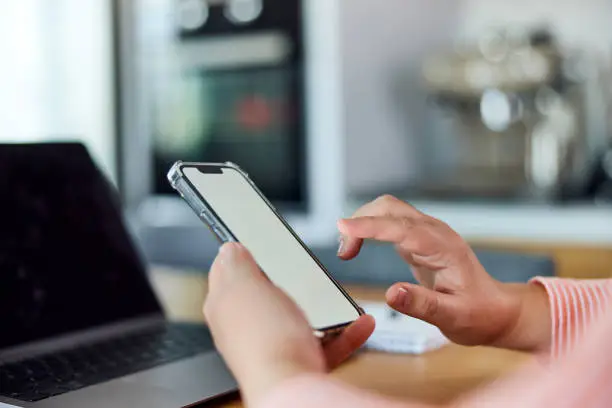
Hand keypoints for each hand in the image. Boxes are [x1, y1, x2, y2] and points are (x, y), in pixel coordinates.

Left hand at [204, 243, 374, 405]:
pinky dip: (345, 332)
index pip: (226, 272)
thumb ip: (235, 264)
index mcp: (226, 306)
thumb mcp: (245, 285)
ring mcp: (274, 345)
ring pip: (300, 318)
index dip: (242, 254)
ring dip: (324, 306)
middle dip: (288, 280)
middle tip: (303, 268)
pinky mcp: (300, 363)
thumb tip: (229, 249)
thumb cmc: (264, 340)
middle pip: (267, 294)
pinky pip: (326, 342)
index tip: (259, 242)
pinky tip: (359, 321)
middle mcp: (247, 328)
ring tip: (340, 295)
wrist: (291, 389)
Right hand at [337, 195, 549, 351]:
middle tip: (344, 253)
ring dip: (363, 223)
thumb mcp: (453, 317)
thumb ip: (422, 305)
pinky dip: (369, 229)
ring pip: (388, 210)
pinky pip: (390, 223)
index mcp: (443, 248)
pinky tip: (358, 246)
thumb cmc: (478, 314)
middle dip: (361, 222)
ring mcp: (427, 233)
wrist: (495, 310)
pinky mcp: (420, 239)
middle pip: (390, 208)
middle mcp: (434, 233)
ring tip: (347, 252)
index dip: (370, 226)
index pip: (400, 228)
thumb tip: (391, 294)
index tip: (342, 226)